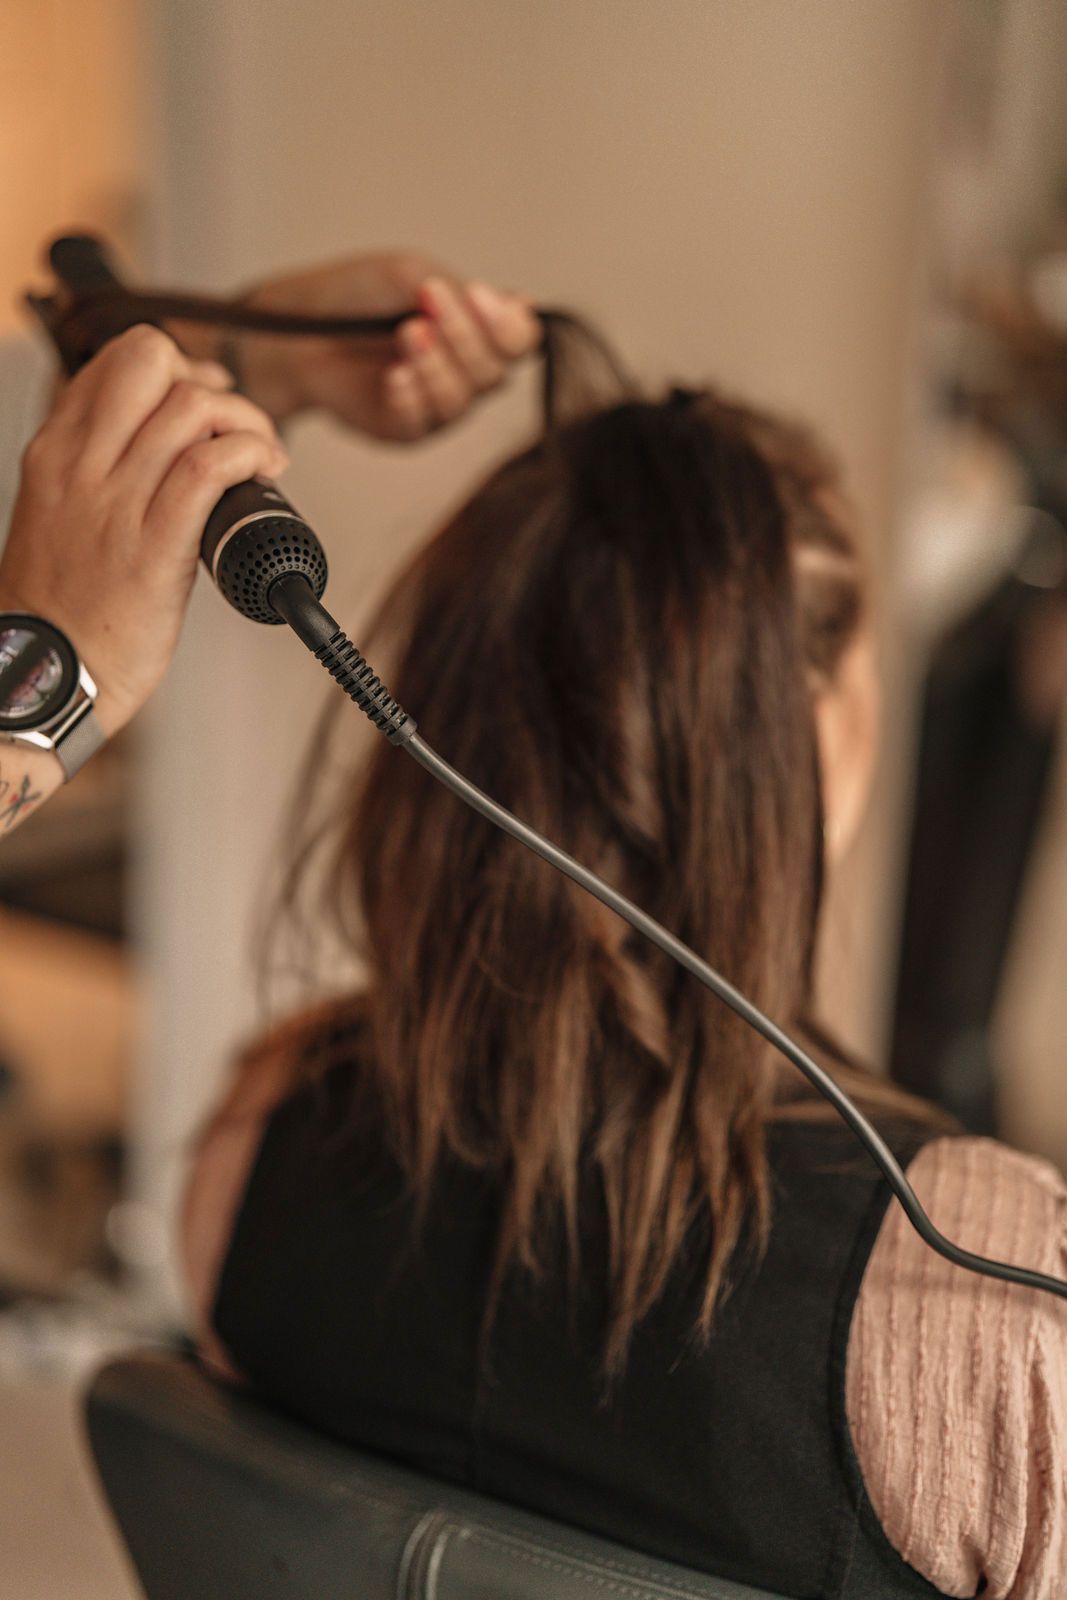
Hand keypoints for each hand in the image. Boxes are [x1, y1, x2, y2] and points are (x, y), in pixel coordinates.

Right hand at [0, 326, 287, 738]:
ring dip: (246, 421)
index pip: (117, 361)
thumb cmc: (62, 609)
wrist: (45, 674)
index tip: (206, 403)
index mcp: (56, 451)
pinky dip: (249, 455)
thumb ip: (96, 472)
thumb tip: (160, 446)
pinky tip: (264, 472)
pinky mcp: (153, 544)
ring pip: (190, 407)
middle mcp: (81, 464)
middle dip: (208, 381)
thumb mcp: (58, 515)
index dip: (176, 368)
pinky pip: (208, 468)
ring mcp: (115, 501)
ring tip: (263, 457)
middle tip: (234, 426)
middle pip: (152, 360)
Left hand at [230, 251, 540, 439]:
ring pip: (463, 400)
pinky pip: (424, 423)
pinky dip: (411, 396)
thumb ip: (461, 292)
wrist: (295, 327)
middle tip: (427, 303)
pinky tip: (392, 377)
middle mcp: (464, 371)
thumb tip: (520, 305)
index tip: (476, 294)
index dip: (508, 324)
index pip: (520, 340)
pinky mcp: (406, 429)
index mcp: (476, 329)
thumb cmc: (354, 296)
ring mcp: (437, 404)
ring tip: (405, 333)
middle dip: (464, 336)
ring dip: (437, 365)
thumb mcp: (409, 274)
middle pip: (496, 372)